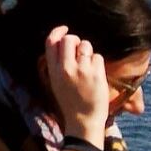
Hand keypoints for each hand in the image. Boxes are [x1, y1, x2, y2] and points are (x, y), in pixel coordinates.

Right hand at [40, 25, 111, 146]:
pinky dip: (98, 63)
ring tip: (88, 67)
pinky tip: (96, 75)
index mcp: (53, 71)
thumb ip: (57, 64)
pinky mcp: (96, 74)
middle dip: (76, 41)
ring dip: (88, 53)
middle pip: (70, 39)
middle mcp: (66, 68)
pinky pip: (98, 57)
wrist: (83, 121)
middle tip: (80, 51)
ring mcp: (82, 71)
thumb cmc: (70, 102)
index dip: (58, 31)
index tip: (65, 29)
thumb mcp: (56, 83)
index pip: (51, 42)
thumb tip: (64, 44)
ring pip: (86, 45)